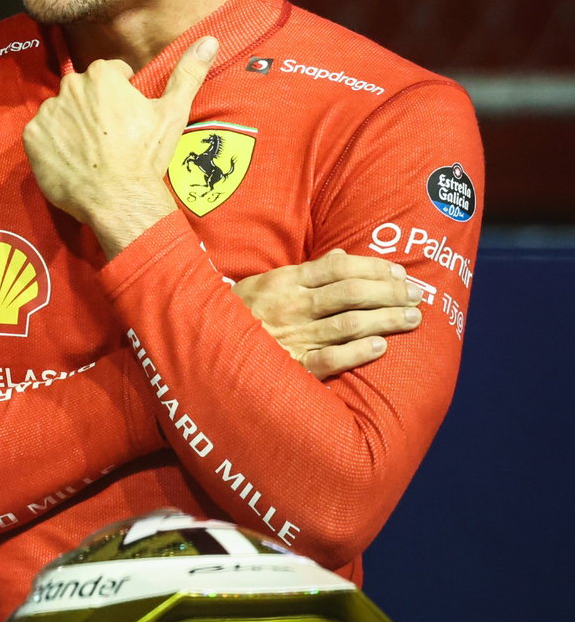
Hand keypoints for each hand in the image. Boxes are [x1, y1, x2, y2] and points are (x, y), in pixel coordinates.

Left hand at [22, 37, 216, 257]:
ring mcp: (48, 113)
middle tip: (110, 136)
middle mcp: (69, 87)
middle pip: (82, 91)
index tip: (128, 117)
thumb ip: (188, 73)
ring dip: (72, 125)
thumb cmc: (146, 156)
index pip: (109, 74)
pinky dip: (53, 145)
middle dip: (93, 107)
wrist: (119, 200)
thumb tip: (210, 40)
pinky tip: (73, 160)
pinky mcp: (31, 138)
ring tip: (91, 151)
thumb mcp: (172, 113)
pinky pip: (41, 134)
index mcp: (101, 76)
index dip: (121, 94)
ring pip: (61, 112)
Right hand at [234, 249, 422, 379]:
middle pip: (351, 293)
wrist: (203, 345)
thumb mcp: (263, 283)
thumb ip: (304, 271)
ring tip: (412, 318)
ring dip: (386, 319)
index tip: (400, 272)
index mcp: (284, 281)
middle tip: (417, 295)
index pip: (338, 267)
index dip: (374, 268)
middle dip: (390, 292)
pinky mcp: (292, 366)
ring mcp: (293, 336)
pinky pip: (330, 359)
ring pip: (348, 324)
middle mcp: (291, 305)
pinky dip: (357, 352)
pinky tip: (381, 347)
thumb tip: (341, 256)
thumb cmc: (238, 313)